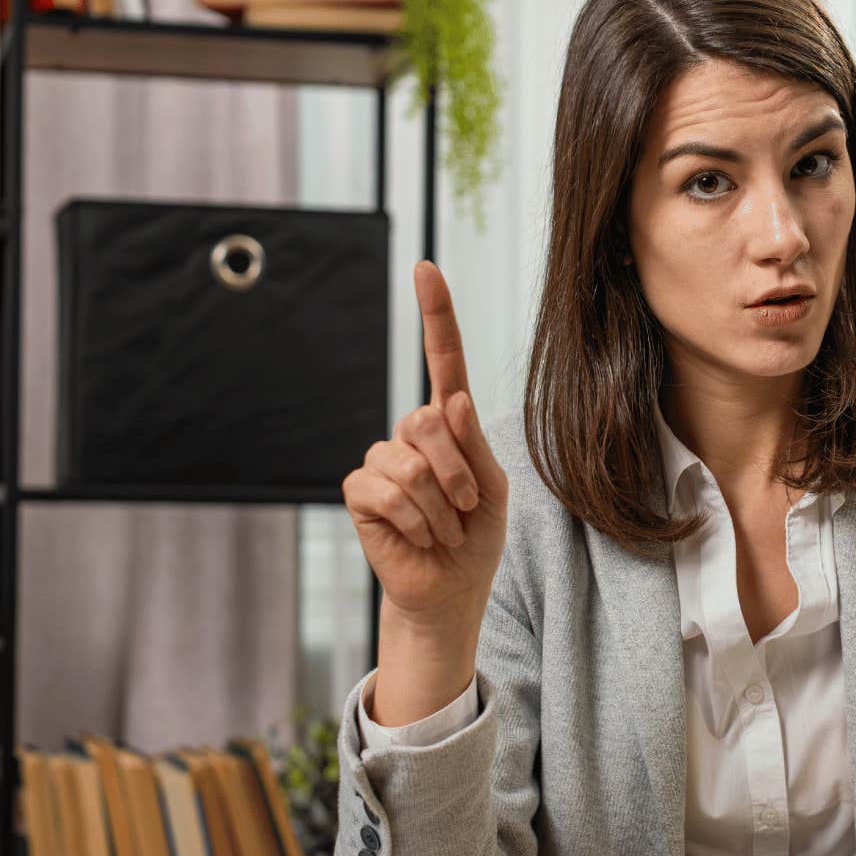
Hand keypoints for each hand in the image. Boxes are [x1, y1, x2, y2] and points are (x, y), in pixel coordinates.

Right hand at [341, 259, 509, 635]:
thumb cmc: (476, 535)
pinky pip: (386, 492)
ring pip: (409, 463)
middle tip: (466, 510)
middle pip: (428, 421)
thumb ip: (475, 444)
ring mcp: (382, 459)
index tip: (426, 268)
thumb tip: (451, 402)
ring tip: (444, 529)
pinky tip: (419, 537)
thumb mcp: (494, 487)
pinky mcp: (360, 491)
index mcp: (450, 423)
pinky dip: (415, 522)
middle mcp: (412, 432)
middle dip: (458, 474)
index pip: (443, 360)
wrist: (451, 587)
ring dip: (440, 507)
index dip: (435, 315)